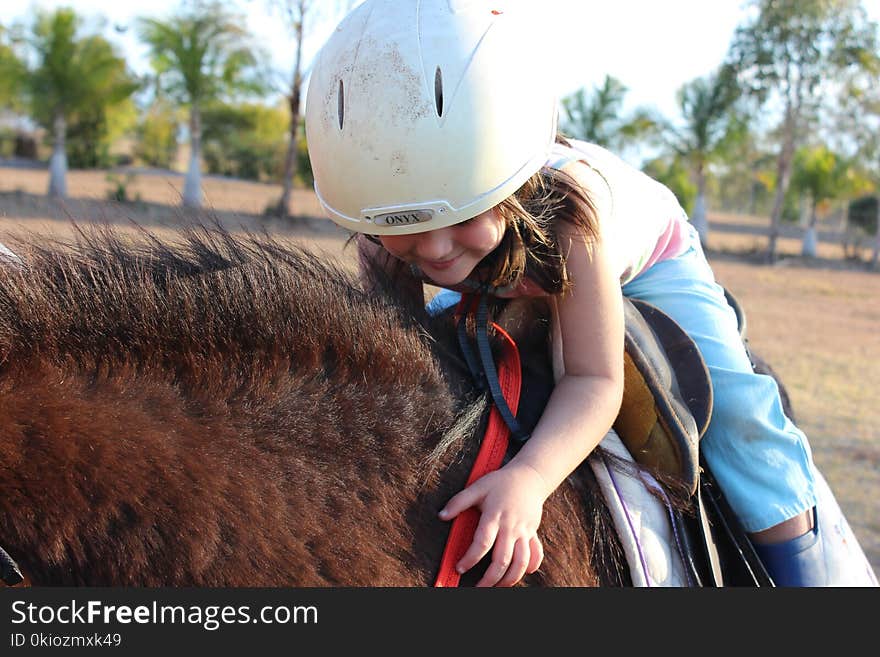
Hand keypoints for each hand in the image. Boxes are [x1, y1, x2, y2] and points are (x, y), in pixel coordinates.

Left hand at [438, 462, 547, 586]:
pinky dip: (531, 566)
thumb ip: (458, 502)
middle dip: (490, 579)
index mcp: (494, 516)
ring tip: (498, 586)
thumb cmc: (501, 482)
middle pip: (502, 560)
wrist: (529, 476)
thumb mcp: (477, 487)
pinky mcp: (533, 533)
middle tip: (479, 587)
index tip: (460, 567)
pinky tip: (523, 573)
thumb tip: (441, 515)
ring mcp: (524, 531)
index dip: (470, 558)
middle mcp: (510, 527)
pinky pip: (536, 554)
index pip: (482, 543)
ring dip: (510, 579)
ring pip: (521, 562)